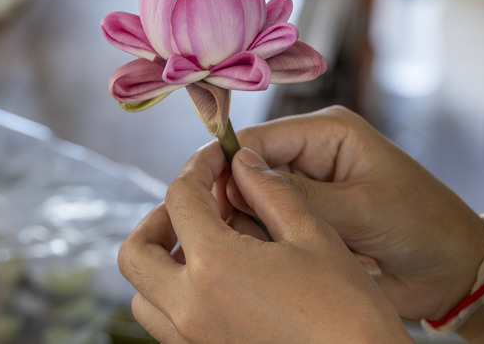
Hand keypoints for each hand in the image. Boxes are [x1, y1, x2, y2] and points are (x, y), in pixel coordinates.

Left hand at [118, 145, 412, 342]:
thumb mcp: (313, 237)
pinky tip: (217, 285)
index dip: (197, 167)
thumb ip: (271, 193)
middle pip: (135, 253)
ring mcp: (192, 341)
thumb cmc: (348, 310)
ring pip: (142, 296)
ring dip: (160, 264)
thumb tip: (245, 163)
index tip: (217, 157)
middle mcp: (189, 308)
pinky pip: (166, 327)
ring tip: (202, 248)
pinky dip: (175, 298)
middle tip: (195, 205)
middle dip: (158, 219)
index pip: (181, 199)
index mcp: (215, 266)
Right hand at [217, 106, 483, 321]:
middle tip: (242, 234)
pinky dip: (271, 243)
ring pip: (256, 202)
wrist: (452, 270)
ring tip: (271, 249)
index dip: (230, 165)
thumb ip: (298, 194)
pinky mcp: (311, 220)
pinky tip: (282, 259)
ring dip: (257, 226)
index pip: (260, 138)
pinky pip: (273, 226)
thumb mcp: (360, 207)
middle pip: (251, 170)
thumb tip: (239, 174)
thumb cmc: (421, 225)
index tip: (209, 199)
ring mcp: (311, 191)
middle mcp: (313, 156)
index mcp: (327, 133)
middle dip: (242, 201)